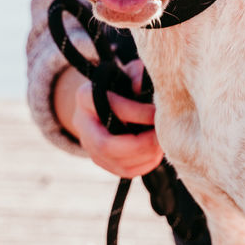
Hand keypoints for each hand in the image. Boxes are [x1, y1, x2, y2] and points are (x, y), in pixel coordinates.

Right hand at [53, 60, 163, 177]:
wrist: (105, 99)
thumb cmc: (122, 83)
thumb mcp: (128, 73)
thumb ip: (137, 76)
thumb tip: (144, 89)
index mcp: (86, 96)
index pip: (112, 108)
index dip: (138, 113)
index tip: (158, 113)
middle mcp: (82, 124)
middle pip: (105, 145)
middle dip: (139, 144)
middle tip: (161, 138)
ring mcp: (89, 146)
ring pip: (115, 162)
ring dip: (144, 156)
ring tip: (162, 145)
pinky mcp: (101, 161)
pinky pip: (123, 171)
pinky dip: (144, 166)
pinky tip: (156, 154)